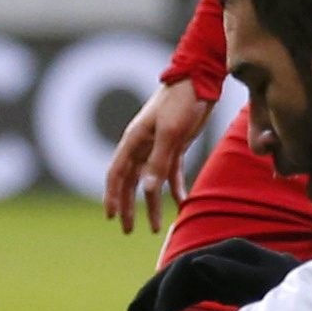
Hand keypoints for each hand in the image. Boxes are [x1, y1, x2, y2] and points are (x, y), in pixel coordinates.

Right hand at [106, 80, 213, 234]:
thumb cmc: (182, 101)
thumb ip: (158, 162)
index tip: (111, 217)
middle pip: (130, 182)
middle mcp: (142, 145)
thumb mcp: (171, 133)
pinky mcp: (176, 145)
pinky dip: (174, 189)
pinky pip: (171, 172)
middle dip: (128, 207)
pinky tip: (181, 204)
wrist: (201, 80)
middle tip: (129, 230)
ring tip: (157, 228)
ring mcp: (158, 146)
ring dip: (152, 204)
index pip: (116, 174)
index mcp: (133, 141)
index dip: (112, 196)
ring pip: (150, 181)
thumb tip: (146, 191)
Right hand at [128, 236, 301, 310]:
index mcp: (236, 253)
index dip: (168, 290)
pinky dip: (178, 301)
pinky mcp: (231, 282)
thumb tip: (200, 261)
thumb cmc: (302, 296)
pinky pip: (196, 288)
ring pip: (185, 279)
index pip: (189, 266)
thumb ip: (237, 275)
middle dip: (156, 290)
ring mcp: (230, 268)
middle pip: (181, 269)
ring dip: (162, 296)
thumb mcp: (271, 288)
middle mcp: (229, 256)